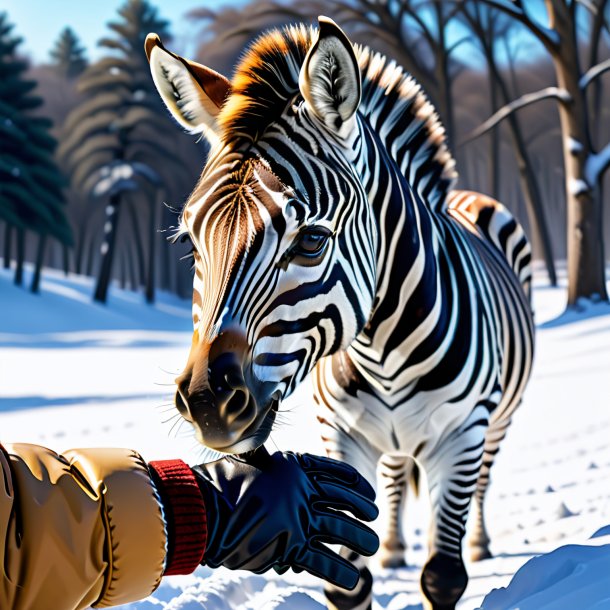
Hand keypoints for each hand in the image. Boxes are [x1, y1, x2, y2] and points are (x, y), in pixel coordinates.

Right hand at [193, 448, 378, 589]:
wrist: (205, 509)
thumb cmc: (225, 483)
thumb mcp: (253, 461)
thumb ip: (271, 463)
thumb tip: (273, 454)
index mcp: (295, 467)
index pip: (334, 472)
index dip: (354, 482)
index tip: (367, 490)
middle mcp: (301, 491)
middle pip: (342, 501)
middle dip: (362, 510)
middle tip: (375, 517)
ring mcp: (298, 518)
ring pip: (339, 530)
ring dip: (359, 539)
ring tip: (373, 546)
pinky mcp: (290, 545)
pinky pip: (322, 561)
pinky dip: (339, 571)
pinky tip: (352, 579)